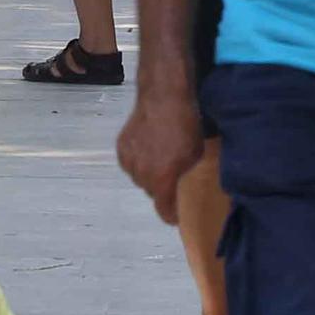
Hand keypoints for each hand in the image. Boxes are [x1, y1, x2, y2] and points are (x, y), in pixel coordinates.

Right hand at [114, 88, 203, 223]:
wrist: (163, 97)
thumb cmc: (186, 126)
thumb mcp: (194, 155)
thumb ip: (183, 174)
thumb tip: (177, 181)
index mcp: (162, 179)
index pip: (163, 209)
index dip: (170, 216)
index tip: (175, 217)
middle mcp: (142, 174)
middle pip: (151, 192)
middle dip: (161, 189)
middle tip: (171, 177)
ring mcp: (128, 160)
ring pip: (139, 178)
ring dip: (148, 175)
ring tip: (158, 160)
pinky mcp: (121, 147)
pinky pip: (129, 164)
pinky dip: (137, 161)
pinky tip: (146, 149)